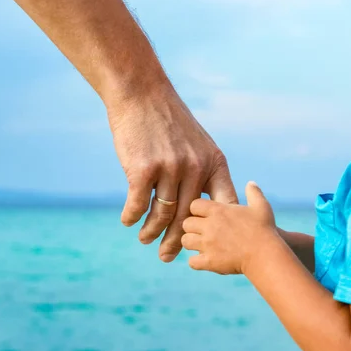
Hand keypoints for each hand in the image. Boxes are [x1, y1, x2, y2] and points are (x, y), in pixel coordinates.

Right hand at [107, 85, 237, 262]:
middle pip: (188, 217)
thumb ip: (201, 171)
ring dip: (151, 232)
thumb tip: (200, 207)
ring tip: (145, 240)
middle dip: (177, 241)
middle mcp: (195, 168)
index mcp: (213, 163)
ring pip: (162, 214)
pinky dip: (132, 216)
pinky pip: (138, 204)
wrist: (141, 93)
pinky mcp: (143, 169)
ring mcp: (170, 168)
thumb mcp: (196, 142)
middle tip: (168, 257)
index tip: (208, 247)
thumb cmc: (167, 121)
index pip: (222, 206)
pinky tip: (128, 221)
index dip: (217, 230)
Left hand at [181, 182, 278, 274]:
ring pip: (185, 241)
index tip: (204, 215)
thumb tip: (251, 183)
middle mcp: (209, 226)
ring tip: (202, 245)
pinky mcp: (210, 261)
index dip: (197, 210)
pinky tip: (204, 260)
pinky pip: (192, 261)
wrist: (267, 255)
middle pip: (186, 223)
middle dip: (192, 227)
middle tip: (201, 231)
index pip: (194, 204)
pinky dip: (196, 262)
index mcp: (218, 211)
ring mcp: (208, 244)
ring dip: (192, 243)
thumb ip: (253, 193)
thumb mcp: (261, 207)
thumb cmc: (265, 230)